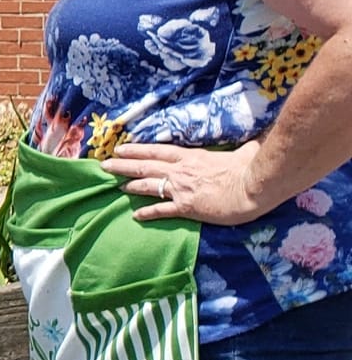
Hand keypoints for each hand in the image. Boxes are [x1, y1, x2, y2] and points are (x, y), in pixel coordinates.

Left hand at [108, 139, 266, 226]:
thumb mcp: (245, 152)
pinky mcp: (187, 207)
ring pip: (148, 185)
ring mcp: (182, 189)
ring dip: (130, 185)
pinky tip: (135, 215)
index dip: (137, 150)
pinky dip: (148, 212)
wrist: (253, 186)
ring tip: (114, 185)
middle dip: (123, 165)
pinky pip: (162, 210)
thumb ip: (243, 148)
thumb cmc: (251, 168)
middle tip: (105, 164)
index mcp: (192, 156)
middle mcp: (182, 170)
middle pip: (145, 165)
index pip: (158, 151)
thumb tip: (254, 144)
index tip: (121, 148)